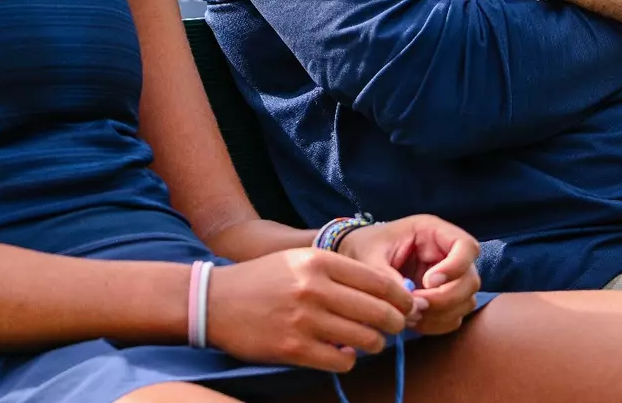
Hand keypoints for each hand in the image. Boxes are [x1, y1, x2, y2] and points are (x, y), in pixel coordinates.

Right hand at [206, 248, 413, 372]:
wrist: (215, 301)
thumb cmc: (263, 279)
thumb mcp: (299, 260)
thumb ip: (338, 272)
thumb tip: (387, 292)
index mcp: (318, 261)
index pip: (380, 282)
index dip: (401, 297)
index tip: (406, 306)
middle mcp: (314, 288)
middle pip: (380, 312)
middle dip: (395, 324)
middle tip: (393, 328)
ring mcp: (304, 320)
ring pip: (366, 340)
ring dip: (373, 344)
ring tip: (365, 341)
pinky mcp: (293, 349)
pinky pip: (342, 361)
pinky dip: (347, 360)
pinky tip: (340, 352)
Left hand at [338, 215, 480, 334]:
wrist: (355, 261)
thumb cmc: (365, 247)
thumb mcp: (369, 254)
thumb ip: (386, 274)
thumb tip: (409, 302)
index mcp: (433, 232)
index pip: (466, 246)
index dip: (455, 267)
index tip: (428, 281)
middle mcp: (448, 255)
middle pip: (470, 280)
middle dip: (445, 298)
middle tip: (415, 304)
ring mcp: (450, 279)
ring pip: (465, 302)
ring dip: (440, 314)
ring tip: (408, 314)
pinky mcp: (444, 300)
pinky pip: (453, 318)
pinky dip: (436, 324)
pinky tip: (413, 321)